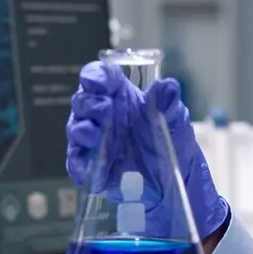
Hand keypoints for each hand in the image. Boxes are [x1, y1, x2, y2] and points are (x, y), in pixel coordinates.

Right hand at [66, 61, 229, 239]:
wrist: (176, 177)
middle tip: (105, 111)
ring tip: (95, 135)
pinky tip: (87, 167)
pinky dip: (78, 163)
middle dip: (89, 103)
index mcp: (121, 95)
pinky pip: (77, 161)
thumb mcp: (176, 118)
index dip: (96, 76)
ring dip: (81, 129)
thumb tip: (166, 85)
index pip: (100, 76)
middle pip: (83, 100)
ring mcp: (96, 139)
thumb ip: (169, 100)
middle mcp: (104, 114)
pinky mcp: (93, 164)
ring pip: (76, 127)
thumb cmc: (173, 139)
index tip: (99, 83)